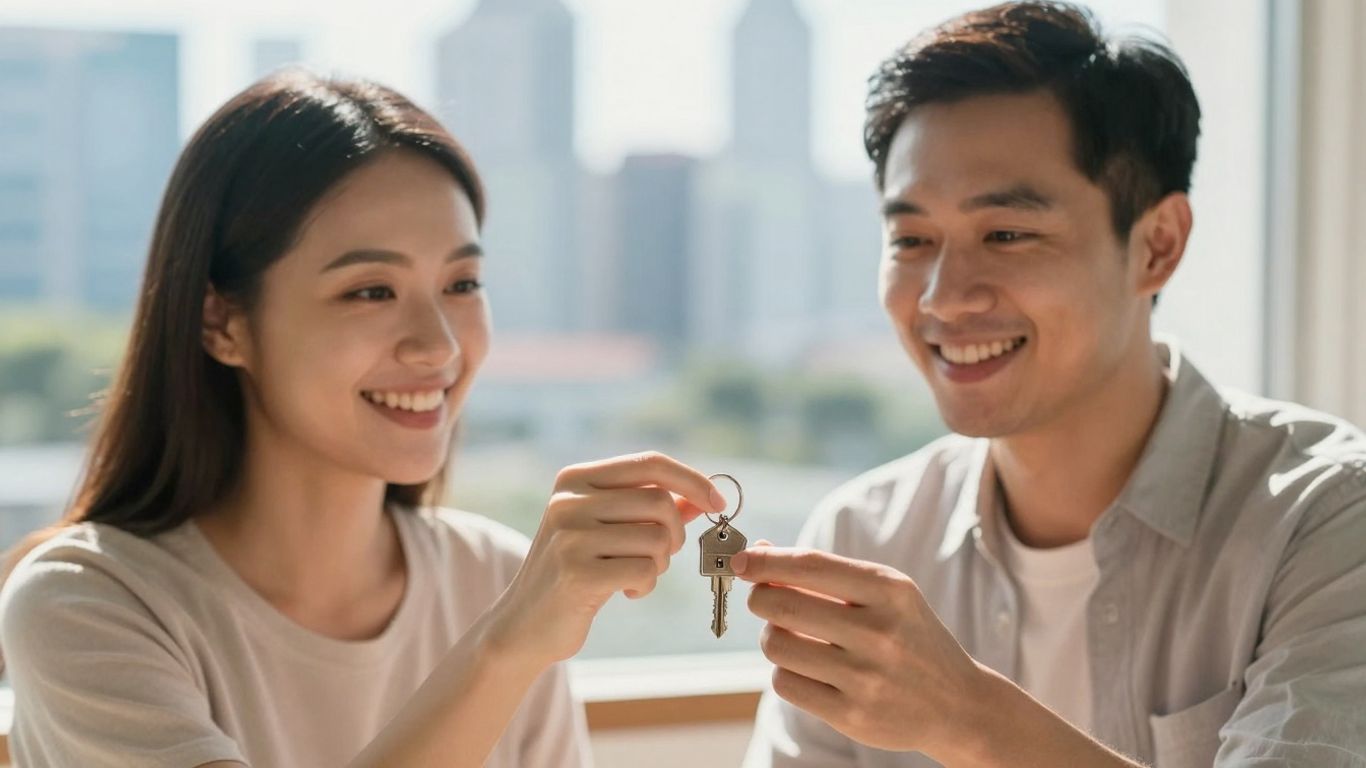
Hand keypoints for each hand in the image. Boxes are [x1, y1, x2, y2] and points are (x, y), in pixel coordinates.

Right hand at [488, 451, 723, 666]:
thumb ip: (649, 509)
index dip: (691, 479)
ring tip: (634, 575)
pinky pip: (644, 570)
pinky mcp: (576, 573)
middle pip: (659, 502)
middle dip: (674, 534)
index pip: (649, 463)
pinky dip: (645, 585)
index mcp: (575, 478)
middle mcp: (568, 500)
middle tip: (661, 556)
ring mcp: (569, 536)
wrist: (524, 623)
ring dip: (659, 563)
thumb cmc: (575, 572)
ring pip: (656, 538)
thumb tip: (700, 496)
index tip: (718, 502)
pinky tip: (624, 592)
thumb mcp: (607, 530)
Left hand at [732, 546, 987, 756]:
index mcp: (889, 590)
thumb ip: (824, 572)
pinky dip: (785, 671)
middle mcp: (878, 632)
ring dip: (772, 637)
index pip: (809, 565)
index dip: (765, 562)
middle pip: (781, 604)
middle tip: (764, 599)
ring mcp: (865, 676)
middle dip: (760, 598)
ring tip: (792, 636)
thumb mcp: (884, 593)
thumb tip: (758, 553)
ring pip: (776, 645)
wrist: (956, 703)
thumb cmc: (908, 636)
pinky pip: (785, 683)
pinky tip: (806, 668)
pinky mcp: (852, 715)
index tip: (740, 561)